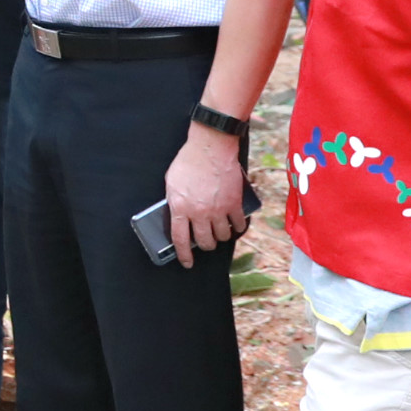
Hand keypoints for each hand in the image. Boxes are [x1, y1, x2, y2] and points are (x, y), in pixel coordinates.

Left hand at [162, 124, 249, 266]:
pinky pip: (239, 224)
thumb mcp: (171, 182)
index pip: (180, 239)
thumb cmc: (188, 162)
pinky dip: (237, 227)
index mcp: (180, 208)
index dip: (183, 255)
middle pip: (205, 241)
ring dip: (221, 237)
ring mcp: (218, 210)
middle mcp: (199, 213)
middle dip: (205, 245)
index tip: (187, 263)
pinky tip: (235, 225)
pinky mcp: (234, 203)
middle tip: (206, 242)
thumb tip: (177, 215)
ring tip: (220, 232)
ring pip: (223, 236)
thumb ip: (175, 201)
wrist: (210, 148)